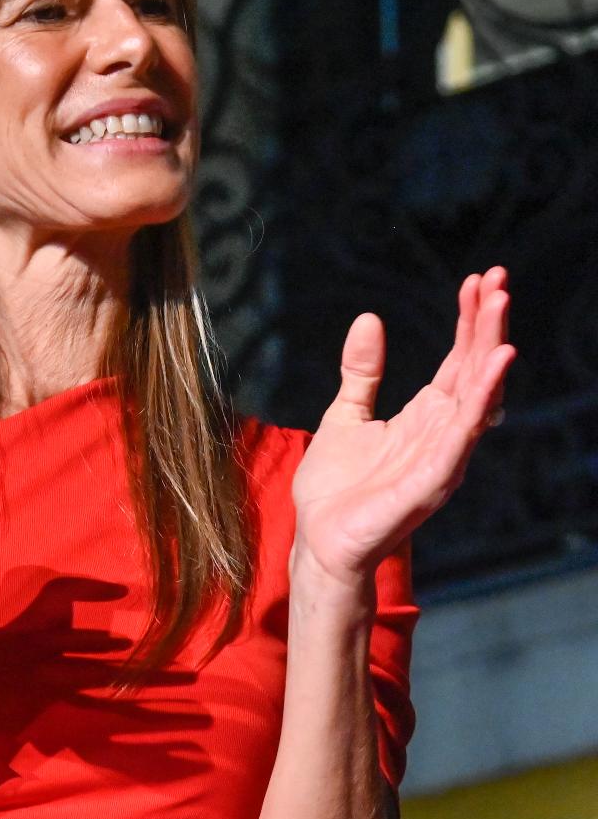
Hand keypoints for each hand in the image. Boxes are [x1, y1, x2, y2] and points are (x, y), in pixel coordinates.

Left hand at [291, 266, 515, 585]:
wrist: (318, 539)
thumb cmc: (335, 488)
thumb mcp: (345, 414)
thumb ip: (362, 372)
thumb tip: (370, 319)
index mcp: (424, 417)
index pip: (457, 360)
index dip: (468, 321)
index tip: (477, 281)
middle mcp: (442, 433)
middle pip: (475, 370)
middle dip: (487, 324)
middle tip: (498, 279)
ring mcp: (442, 456)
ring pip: (477, 395)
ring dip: (491, 350)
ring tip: (501, 306)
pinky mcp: (433, 479)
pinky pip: (464, 434)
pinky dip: (482, 398)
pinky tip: (495, 365)